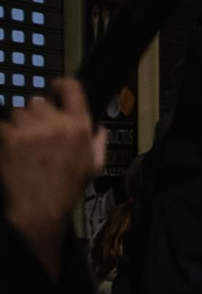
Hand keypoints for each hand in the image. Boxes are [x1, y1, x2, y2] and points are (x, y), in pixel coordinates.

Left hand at [1, 78, 104, 277]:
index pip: (71, 88)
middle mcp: (57, 124)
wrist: (40, 208)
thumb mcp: (94, 166)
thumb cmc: (68, 188)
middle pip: (38, 101)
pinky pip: (3, 124)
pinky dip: (4, 133)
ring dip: (18, 123)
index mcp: (80, 127)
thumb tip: (99, 128)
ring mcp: (32, 130)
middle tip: (35, 131)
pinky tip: (11, 148)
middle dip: (36, 114)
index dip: (61, 84)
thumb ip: (98, 143)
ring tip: (22, 142)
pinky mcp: (10, 138)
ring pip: (17, 112)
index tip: (55, 88)